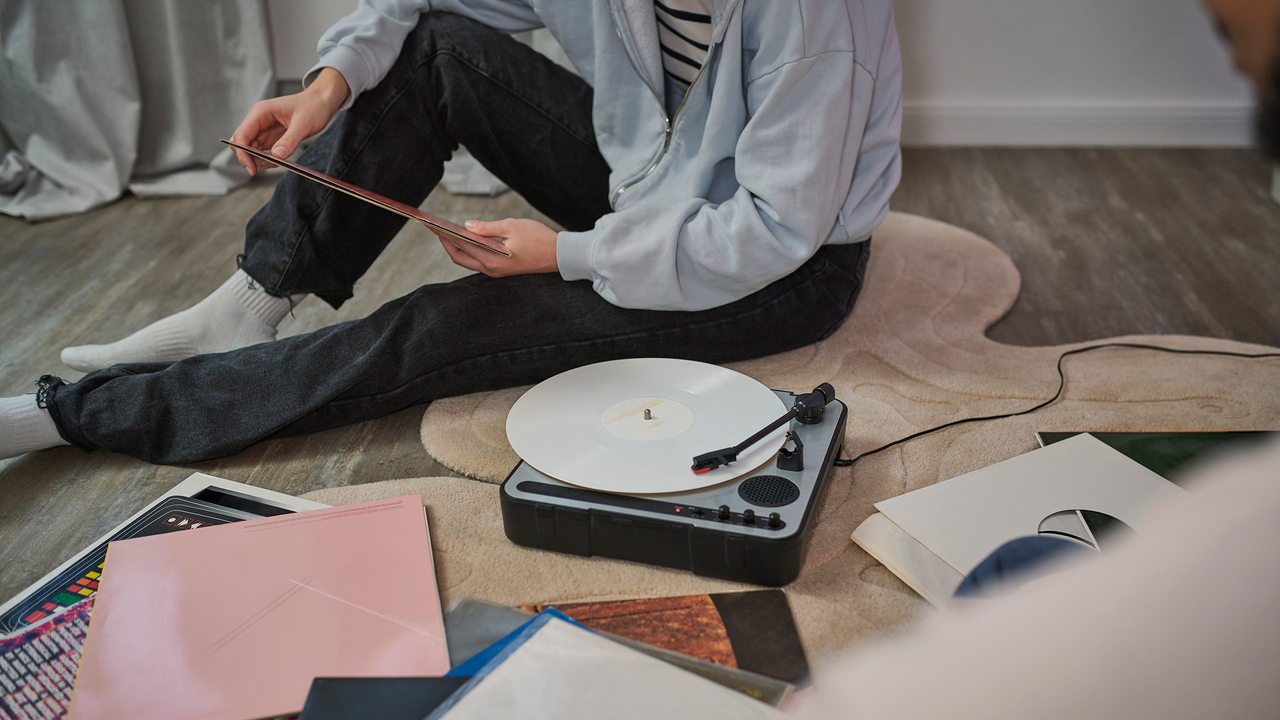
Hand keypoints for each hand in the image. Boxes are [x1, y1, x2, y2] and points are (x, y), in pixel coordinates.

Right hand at [230, 68, 349, 174]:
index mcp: (260, 112)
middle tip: (270, 165)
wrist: (321, 102)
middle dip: (250, 158)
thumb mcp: (304, 124)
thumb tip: (277, 156)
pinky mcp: (270, 136)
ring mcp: (263, 128)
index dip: (243, 154)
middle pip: (241, 143)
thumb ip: (290, 140)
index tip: (252, 170)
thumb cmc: (313, 107)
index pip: (241, 136)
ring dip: (259, 160)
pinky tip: (279, 161)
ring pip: (249, 149)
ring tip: (278, 163)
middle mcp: (258, 120)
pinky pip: (260, 150)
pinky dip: (266, 158)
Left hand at [437, 218, 558, 276]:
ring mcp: (496, 271)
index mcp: (492, 259)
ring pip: (467, 260)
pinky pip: (478, 261)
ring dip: (456, 247)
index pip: (460, 246)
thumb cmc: (539, 239)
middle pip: (459, 257)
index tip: (431, 224)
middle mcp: (491, 269)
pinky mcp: (501, 270)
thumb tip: (466, 226)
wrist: (559, 255)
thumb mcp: (512, 226)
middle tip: (435, 227)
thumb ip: (486, 227)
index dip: (443, 234)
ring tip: (446, 231)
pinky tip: (465, 238)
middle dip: (445, 242)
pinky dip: (468, 250)